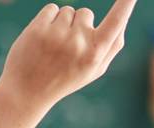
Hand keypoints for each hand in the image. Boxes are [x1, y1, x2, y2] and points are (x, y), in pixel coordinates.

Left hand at [0, 0, 136, 109]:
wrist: (27, 91)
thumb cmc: (66, 78)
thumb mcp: (94, 70)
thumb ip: (112, 46)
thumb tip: (123, 20)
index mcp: (96, 54)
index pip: (117, 22)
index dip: (126, 4)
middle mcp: (78, 43)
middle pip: (86, 13)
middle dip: (79, 23)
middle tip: (67, 48)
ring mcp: (57, 35)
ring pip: (68, 10)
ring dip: (62, 22)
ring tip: (53, 45)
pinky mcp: (38, 28)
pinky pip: (52, 8)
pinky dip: (48, 18)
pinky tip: (43, 38)